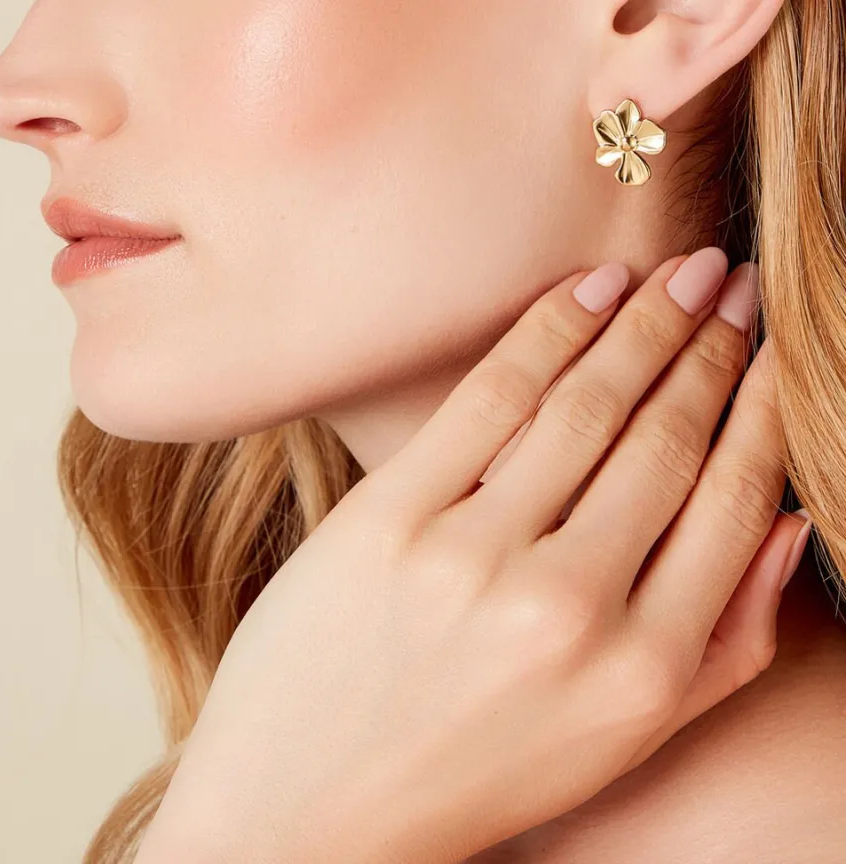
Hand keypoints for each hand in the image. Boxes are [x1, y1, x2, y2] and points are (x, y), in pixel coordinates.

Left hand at [136, 249, 806, 863]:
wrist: (304, 811)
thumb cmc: (470, 772)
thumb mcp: (616, 737)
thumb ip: (722, 644)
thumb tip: (788, 526)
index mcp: (639, 671)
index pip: (731, 503)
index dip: (761, 407)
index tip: (772, 348)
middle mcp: (566, 609)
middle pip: (663, 439)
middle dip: (709, 346)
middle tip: (732, 282)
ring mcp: (470, 558)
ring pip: (584, 405)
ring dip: (642, 323)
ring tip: (677, 272)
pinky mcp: (388, 519)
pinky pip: (490, 397)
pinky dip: (549, 328)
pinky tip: (591, 288)